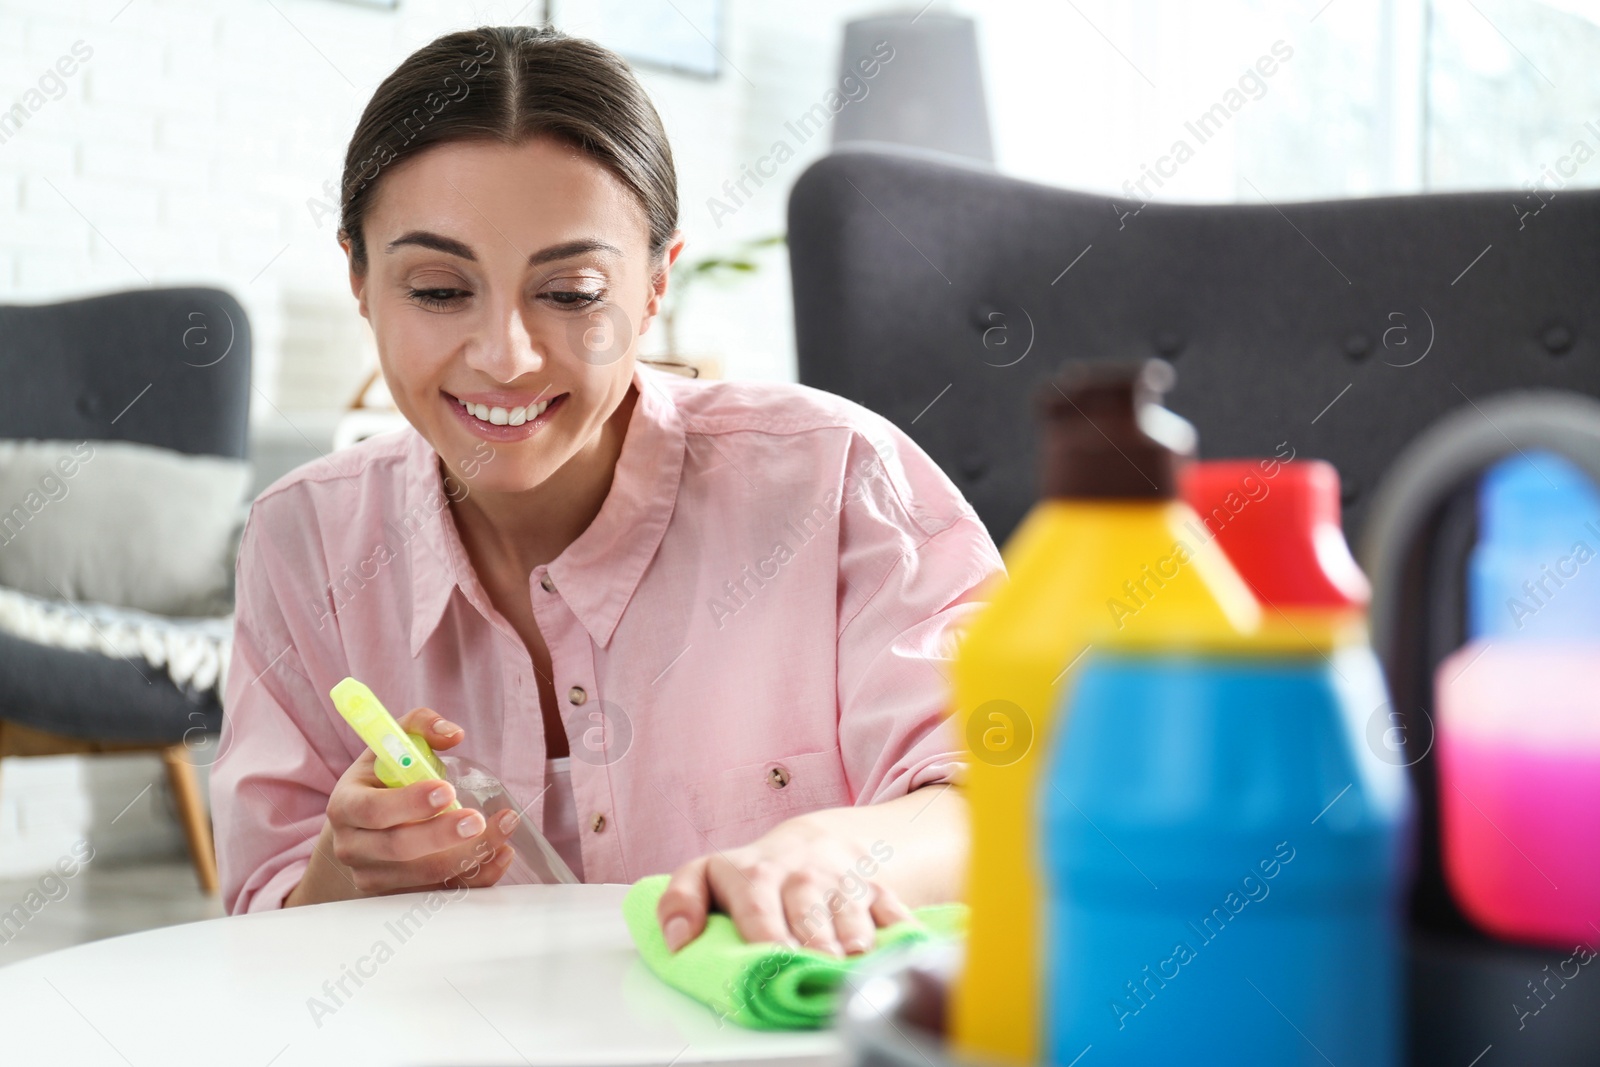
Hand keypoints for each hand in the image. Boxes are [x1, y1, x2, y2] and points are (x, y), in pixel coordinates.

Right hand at [287, 708, 517, 905]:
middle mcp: (354, 847)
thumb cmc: (382, 778)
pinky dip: (474, 877)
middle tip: (479, 820)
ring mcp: (374, 876)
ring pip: (422, 876)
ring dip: (468, 857)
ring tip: (503, 831)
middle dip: (443, 835)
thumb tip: (454, 733)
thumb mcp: (391, 745)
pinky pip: (439, 892)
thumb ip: (420, 726)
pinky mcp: (398, 896)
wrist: (362, 826)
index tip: (447, 789)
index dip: (410, 804)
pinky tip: (500, 856)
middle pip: (398, 849)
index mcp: (347, 805)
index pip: (373, 811)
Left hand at [654, 816, 911, 956]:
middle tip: (816, 972)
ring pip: (852, 916)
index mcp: (754, 875)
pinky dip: (898, 934)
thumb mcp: (706, 875)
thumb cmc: (753, 874)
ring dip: (855, 944)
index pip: (759, 910)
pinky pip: (893, 913)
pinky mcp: (876, 889)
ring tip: (853, 967)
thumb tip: (676, 940)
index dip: (768, 938)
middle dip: (814, 947)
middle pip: (810, 918)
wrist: (813, 844)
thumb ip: (679, 901)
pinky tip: (897, 954)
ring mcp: (842, 882)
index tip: (774, 962)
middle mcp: (801, 876)